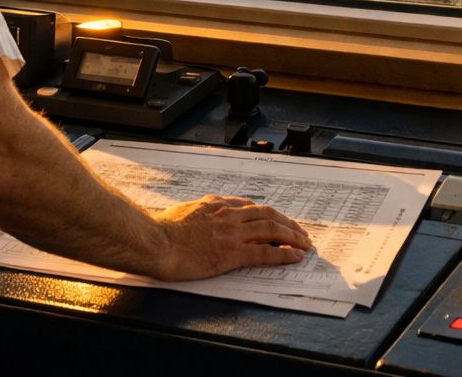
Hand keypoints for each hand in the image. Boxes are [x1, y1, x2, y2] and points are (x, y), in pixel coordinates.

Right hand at [148, 195, 313, 280]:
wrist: (156, 242)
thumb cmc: (162, 230)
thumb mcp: (183, 211)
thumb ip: (198, 211)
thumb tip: (201, 214)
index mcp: (216, 204)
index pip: (250, 206)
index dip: (268, 214)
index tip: (277, 219)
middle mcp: (228, 214)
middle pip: (267, 214)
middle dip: (287, 222)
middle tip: (300, 232)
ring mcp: (232, 233)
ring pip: (272, 229)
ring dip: (292, 236)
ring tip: (304, 244)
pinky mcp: (232, 253)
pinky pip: (266, 251)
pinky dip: (284, 253)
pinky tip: (295, 256)